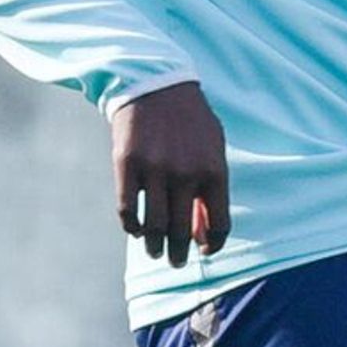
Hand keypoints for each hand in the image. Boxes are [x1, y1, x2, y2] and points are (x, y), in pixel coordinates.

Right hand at [111, 82, 230, 269]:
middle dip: (179, 255)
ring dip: (154, 246)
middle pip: (183, 232)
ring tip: (154, 251)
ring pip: (154, 227)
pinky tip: (135, 228)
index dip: (211, 244)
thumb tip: (204, 231)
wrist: (155, 84)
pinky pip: (127, 211)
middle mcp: (186, 174)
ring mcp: (155, 170)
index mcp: (214, 171)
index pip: (219, 224)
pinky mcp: (126, 165)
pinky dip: (132, 226)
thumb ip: (213, 187)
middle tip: (175, 262)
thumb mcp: (214, 147)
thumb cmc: (189, 121)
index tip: (203, 250)